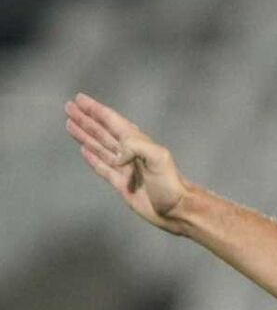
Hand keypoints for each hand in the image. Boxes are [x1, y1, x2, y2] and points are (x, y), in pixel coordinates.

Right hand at [65, 92, 189, 233]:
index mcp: (138, 143)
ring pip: (99, 147)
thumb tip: (116, 155)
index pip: (112, 121)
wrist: (176, 210)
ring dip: (85, 135)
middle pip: (102, 131)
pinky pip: (102, 167)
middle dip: (86, 119)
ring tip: (69, 124)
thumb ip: (136, 147)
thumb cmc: (170, 184)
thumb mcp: (158, 158)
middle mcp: (129, 153)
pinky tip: (83, 150)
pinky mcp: (121, 184)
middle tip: (68, 107)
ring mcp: (124, 168)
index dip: (96, 110)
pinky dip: (92, 158)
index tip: (79, 99)